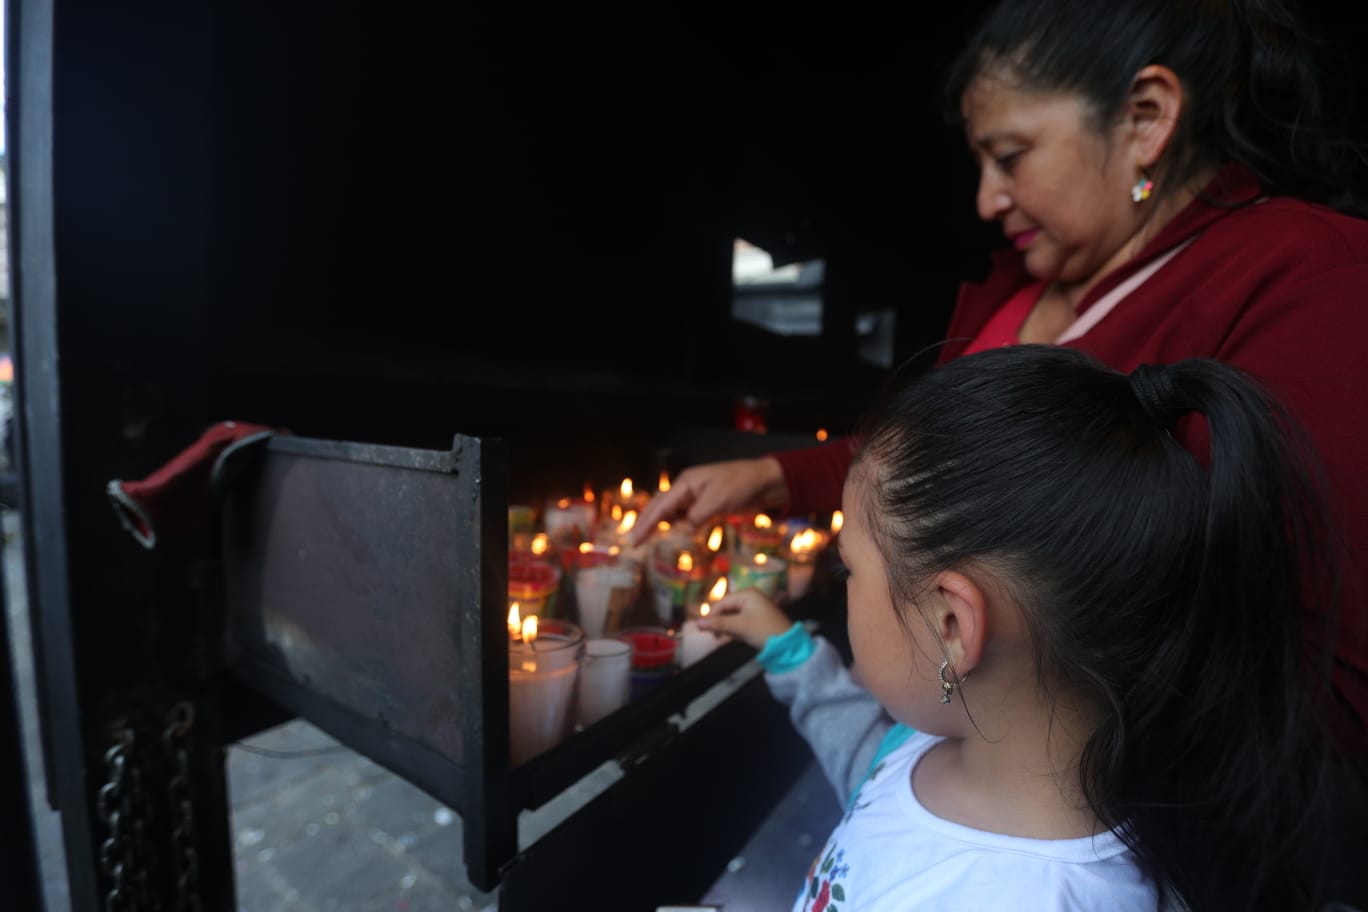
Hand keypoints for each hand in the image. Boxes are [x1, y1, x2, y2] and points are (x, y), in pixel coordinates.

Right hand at [631, 457, 788, 543]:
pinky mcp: (707, 505)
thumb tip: (683, 529)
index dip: (646, 524)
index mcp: (686, 484)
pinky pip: (686, 516)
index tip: (634, 540)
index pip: (661, 507)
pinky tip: (675, 533)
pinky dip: (679, 525)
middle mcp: (687, 490)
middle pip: (660, 507)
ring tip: (647, 539)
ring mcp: (697, 497)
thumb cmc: (741, 485)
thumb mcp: (718, 501)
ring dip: (662, 525)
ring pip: (672, 513)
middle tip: (634, 543)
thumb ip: (697, 516)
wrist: (765, 482)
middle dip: (647, 524)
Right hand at [696, 588, 792, 650]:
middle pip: (726, 609)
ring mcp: (754, 608)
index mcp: (747, 594)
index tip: (704, 630)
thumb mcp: (740, 627)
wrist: (788, 645)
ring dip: (729, 628)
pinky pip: (740, 622)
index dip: (712, 616)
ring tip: (732, 638)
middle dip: (721, 623)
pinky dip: (737, 630)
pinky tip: (740, 638)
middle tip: (717, 637)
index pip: (722, 603)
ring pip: (732, 617)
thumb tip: (697, 623)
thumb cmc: (763, 631)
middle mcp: (750, 597)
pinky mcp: (757, 618)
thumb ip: (718, 624)